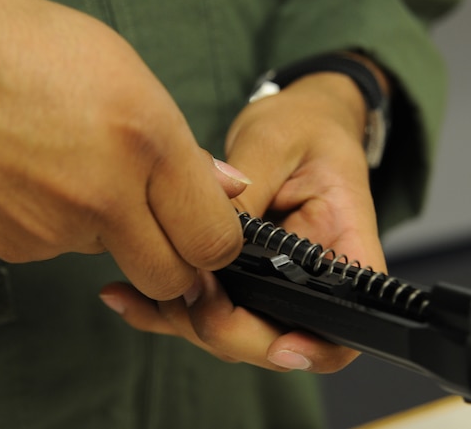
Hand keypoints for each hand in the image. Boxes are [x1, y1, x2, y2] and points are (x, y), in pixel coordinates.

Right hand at [0, 0, 242, 299]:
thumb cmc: (11, 42)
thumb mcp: (121, 69)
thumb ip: (181, 145)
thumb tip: (225, 187)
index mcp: (142, 139)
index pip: (214, 239)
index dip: (221, 243)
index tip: (214, 229)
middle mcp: (101, 195)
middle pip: (172, 278)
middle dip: (180, 259)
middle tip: (168, 220)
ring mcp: (52, 230)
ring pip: (118, 258)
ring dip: (119, 228)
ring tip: (84, 165)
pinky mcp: (14, 248)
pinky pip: (67, 248)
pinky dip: (70, 222)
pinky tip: (46, 175)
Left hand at [101, 69, 387, 372]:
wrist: (299, 122)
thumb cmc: (303, 127)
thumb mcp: (277, 145)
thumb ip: (248, 193)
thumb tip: (208, 240)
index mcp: (343, 247)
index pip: (346, 322)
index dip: (316, 347)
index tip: (280, 345)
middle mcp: (311, 278)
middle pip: (277, 339)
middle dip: (227, 330)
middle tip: (186, 290)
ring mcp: (274, 283)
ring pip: (232, 333)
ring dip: (185, 320)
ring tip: (137, 289)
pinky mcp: (239, 276)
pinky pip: (203, 307)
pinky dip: (161, 310)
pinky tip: (124, 297)